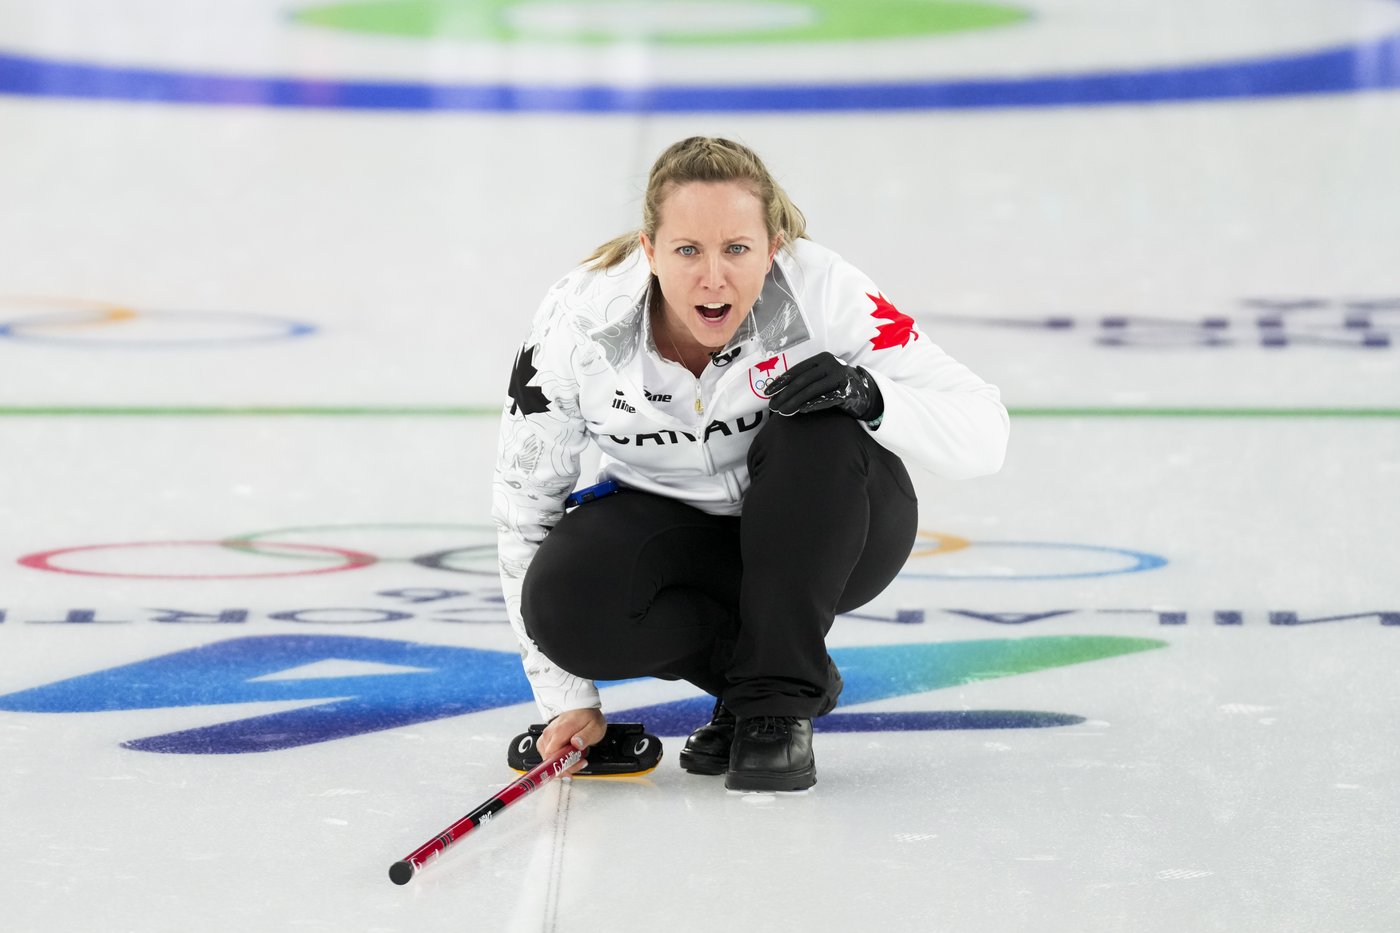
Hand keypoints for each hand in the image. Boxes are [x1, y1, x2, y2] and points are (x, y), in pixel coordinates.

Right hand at [537, 708, 606, 774]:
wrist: (583, 707)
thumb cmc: (588, 717)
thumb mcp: (594, 727)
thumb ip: (585, 736)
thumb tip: (576, 743)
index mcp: (559, 731)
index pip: (551, 756)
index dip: (560, 767)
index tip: (571, 770)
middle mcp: (550, 733)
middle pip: (548, 759)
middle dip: (563, 766)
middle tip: (579, 763)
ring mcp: (547, 735)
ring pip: (547, 757)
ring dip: (561, 763)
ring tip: (576, 758)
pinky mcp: (548, 737)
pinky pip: (548, 752)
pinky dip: (557, 757)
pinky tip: (568, 755)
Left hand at [766, 352, 883, 421]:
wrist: (864, 391)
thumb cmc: (835, 384)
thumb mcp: (820, 376)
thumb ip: (804, 379)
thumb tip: (777, 391)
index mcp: (821, 358)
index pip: (797, 370)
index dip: (781, 382)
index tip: (767, 393)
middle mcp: (831, 364)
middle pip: (803, 380)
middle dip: (785, 394)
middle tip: (773, 406)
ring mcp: (840, 376)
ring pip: (812, 390)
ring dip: (795, 402)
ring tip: (783, 412)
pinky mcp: (847, 391)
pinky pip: (827, 399)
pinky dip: (813, 404)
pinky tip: (801, 410)